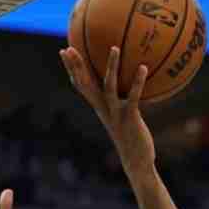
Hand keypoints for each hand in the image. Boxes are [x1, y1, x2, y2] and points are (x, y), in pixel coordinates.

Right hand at [60, 45, 154, 174]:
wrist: (136, 162)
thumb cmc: (132, 139)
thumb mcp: (124, 118)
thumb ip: (123, 103)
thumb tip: (129, 87)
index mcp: (100, 107)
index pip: (81, 85)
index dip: (71, 69)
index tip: (65, 51)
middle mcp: (103, 109)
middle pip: (85, 83)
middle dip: (76, 66)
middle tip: (69, 47)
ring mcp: (115, 112)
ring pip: (109, 85)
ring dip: (111, 66)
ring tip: (114, 47)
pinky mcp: (129, 116)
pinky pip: (132, 95)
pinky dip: (137, 82)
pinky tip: (143, 67)